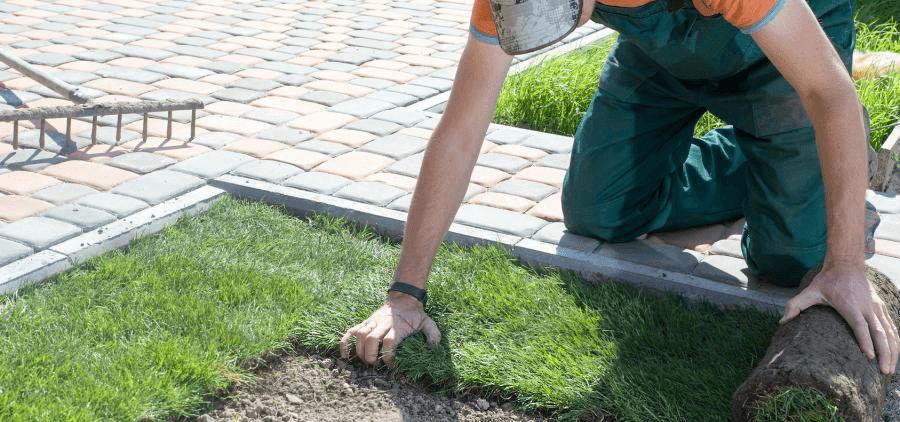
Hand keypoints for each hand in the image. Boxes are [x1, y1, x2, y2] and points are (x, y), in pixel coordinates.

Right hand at [340, 292, 440, 364]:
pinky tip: (344, 355)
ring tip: (365, 361)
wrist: (404, 298)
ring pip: (360, 335)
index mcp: (397, 326)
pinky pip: (350, 331)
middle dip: (370, 355)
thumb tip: (434, 348)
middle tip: (374, 364)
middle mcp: (383, 323)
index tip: (391, 365)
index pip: (389, 341)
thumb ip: (433, 335)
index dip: (388, 356)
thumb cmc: (415, 314)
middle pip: (371, 339)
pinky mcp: (365, 322)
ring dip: (359, 351)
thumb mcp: (428, 322)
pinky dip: (344, 342)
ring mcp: (372, 322)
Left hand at [780, 263, 898, 373]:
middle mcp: (866, 307)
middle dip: (884, 353)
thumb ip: (795, 305)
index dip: (865, 341)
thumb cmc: (827, 280)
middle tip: (884, 371)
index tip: (869, 357)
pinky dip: (895, 340)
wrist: (846, 264)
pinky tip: (895, 354)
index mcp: (850, 306)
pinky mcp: (880, 307)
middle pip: (880, 332)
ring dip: (893, 350)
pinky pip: (891, 326)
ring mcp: (876, 307)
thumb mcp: (809, 291)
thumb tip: (782, 322)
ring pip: (889, 331)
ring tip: (890, 368)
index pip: (860, 325)